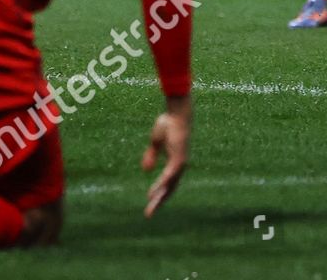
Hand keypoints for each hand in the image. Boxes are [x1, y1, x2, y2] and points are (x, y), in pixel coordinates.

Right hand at [141, 96, 191, 217]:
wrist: (177, 112)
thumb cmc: (168, 124)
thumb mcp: (156, 142)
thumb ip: (151, 156)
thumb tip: (146, 170)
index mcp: (174, 162)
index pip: (167, 183)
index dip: (158, 194)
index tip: (149, 203)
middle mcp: (179, 165)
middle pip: (169, 188)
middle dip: (158, 201)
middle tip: (148, 214)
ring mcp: (180, 162)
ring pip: (169, 184)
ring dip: (159, 196)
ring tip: (151, 206)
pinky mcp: (179, 156)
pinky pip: (171, 173)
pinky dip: (164, 182)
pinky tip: (158, 190)